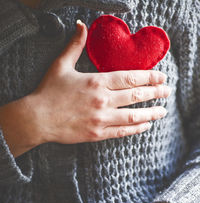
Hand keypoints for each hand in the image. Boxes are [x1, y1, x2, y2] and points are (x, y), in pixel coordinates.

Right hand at [31, 20, 170, 144]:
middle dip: (155, 93)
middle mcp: (103, 100)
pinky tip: (146, 125)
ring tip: (162, 111)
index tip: (161, 78)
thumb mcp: (61, 65)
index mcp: (97, 81)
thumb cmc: (48, 91)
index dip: (150, 77)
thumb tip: (81, 25)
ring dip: (151, 113)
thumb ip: (75, 45)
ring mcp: (101, 119)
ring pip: (133, 115)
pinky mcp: (97, 134)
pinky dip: (136, 129)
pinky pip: (122, 131)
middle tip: (167, 92)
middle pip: (137, 95)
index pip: (131, 77)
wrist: (37, 118)